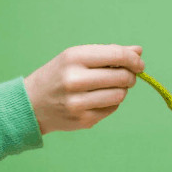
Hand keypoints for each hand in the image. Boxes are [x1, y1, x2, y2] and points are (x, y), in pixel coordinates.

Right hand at [24, 44, 144, 133]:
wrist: (32, 103)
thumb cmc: (59, 75)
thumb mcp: (77, 57)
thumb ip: (109, 53)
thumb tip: (138, 51)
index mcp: (74, 58)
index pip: (117, 56)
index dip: (134, 60)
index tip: (139, 64)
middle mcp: (75, 80)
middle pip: (122, 77)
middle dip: (130, 76)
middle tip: (127, 77)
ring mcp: (79, 102)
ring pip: (120, 95)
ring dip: (122, 90)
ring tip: (111, 87)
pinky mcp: (83, 120)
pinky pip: (112, 109)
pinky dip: (112, 103)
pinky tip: (99, 99)